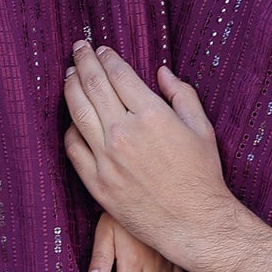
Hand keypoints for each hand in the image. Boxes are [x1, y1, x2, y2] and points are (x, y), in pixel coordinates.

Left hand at [64, 41, 235, 267]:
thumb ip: (181, 94)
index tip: (101, 49)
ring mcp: (106, 158)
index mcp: (151, 115)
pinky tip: (73, 119)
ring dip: (70, 88)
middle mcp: (124, 132)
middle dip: (83, 62)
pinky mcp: (96, 182)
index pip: (118, 74)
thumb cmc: (202, 175)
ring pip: (77, 111)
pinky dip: (70, 128)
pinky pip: (72, 147)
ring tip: (69, 75)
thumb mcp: (201, 128)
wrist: (193, 222)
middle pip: (93, 85)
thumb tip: (161, 72)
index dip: (107, 57)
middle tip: (77, 49)